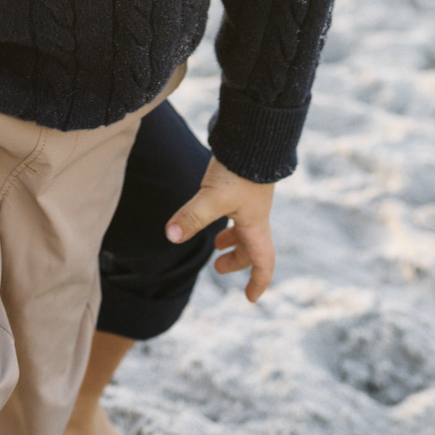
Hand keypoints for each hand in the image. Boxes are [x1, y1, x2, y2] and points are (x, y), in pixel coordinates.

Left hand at [166, 153, 276, 301]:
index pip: (263, 262)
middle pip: (251, 246)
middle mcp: (256, 214)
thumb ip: (191, 217)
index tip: (250, 298)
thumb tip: (170, 237)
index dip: (258, 282)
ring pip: (244, 227)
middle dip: (236, 259)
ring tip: (214, 240)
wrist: (253, 136)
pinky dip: (227, 218)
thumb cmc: (238, 170)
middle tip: (217, 267)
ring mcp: (251, 197)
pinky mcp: (243, 182)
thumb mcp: (212, 197)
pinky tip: (212, 208)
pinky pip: (237, 209)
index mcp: (255, 224)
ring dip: (231, 238)